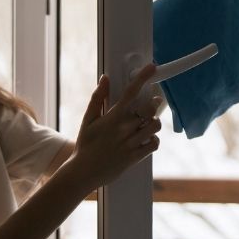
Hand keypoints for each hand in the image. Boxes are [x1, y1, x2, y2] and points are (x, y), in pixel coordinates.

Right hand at [70, 64, 162, 190]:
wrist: (83, 172)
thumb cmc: (85, 144)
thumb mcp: (88, 119)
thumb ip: (98, 97)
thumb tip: (105, 78)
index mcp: (113, 116)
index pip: (131, 92)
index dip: (143, 77)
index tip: (151, 67)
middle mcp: (124, 128)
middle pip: (150, 108)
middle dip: (154, 103)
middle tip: (153, 102)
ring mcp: (131, 143)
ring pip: (155, 126)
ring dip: (154, 122)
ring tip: (148, 123)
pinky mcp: (135, 156)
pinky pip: (154, 144)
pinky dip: (153, 140)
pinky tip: (147, 139)